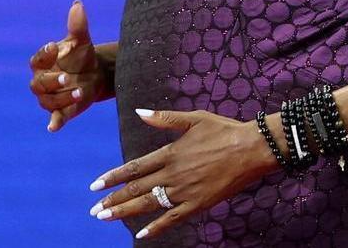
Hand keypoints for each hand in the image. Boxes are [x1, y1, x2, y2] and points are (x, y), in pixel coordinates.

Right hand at [28, 1, 107, 131]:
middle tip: (67, 77)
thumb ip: (78, 25)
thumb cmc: (82, 56)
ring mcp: (50, 98)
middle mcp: (43, 81)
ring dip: (62, 98)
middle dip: (53, 81)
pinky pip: (55, 119)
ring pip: (49, 101)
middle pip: (40, 84)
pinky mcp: (62, 111)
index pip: (38, 60)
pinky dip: (54, 123)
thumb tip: (78, 4)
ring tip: (80, 91)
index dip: (44, 54)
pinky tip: (53, 128)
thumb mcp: (82, 41)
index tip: (55, 47)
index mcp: (44, 63)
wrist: (95, 74)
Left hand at [87, 109, 279, 239]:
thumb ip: (165, 119)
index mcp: (170, 153)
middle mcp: (173, 174)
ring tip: (106, 218)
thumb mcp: (195, 118)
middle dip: (113, 199)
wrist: (253, 149)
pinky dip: (156, 227)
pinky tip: (142, 234)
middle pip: (137, 188)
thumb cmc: (225, 130)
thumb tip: (139, 112)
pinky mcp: (198, 204)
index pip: (135, 167)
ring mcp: (185, 191)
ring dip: (125, 212)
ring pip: (148, 204)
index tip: (95, 185)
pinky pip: (173, 218)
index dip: (113, 177)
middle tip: (95, 208)